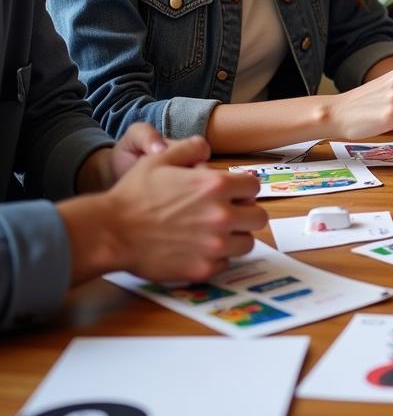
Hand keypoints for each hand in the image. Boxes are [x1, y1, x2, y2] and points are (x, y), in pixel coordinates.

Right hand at [64, 136, 266, 282]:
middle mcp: (221, 215)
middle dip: (246, 214)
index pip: (254, 187)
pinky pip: (226, 264)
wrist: (110, 232)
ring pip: (246, 243)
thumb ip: (191, 147)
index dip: (243, 189)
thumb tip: (207, 149)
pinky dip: (218, 258)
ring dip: (235, 238)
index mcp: (216, 185)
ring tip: (216, 234)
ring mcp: (214, 245)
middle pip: (258, 217)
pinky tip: (201, 250)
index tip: (233, 193)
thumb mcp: (161, 158)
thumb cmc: (134, 194)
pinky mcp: (203, 268)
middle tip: (230, 215)